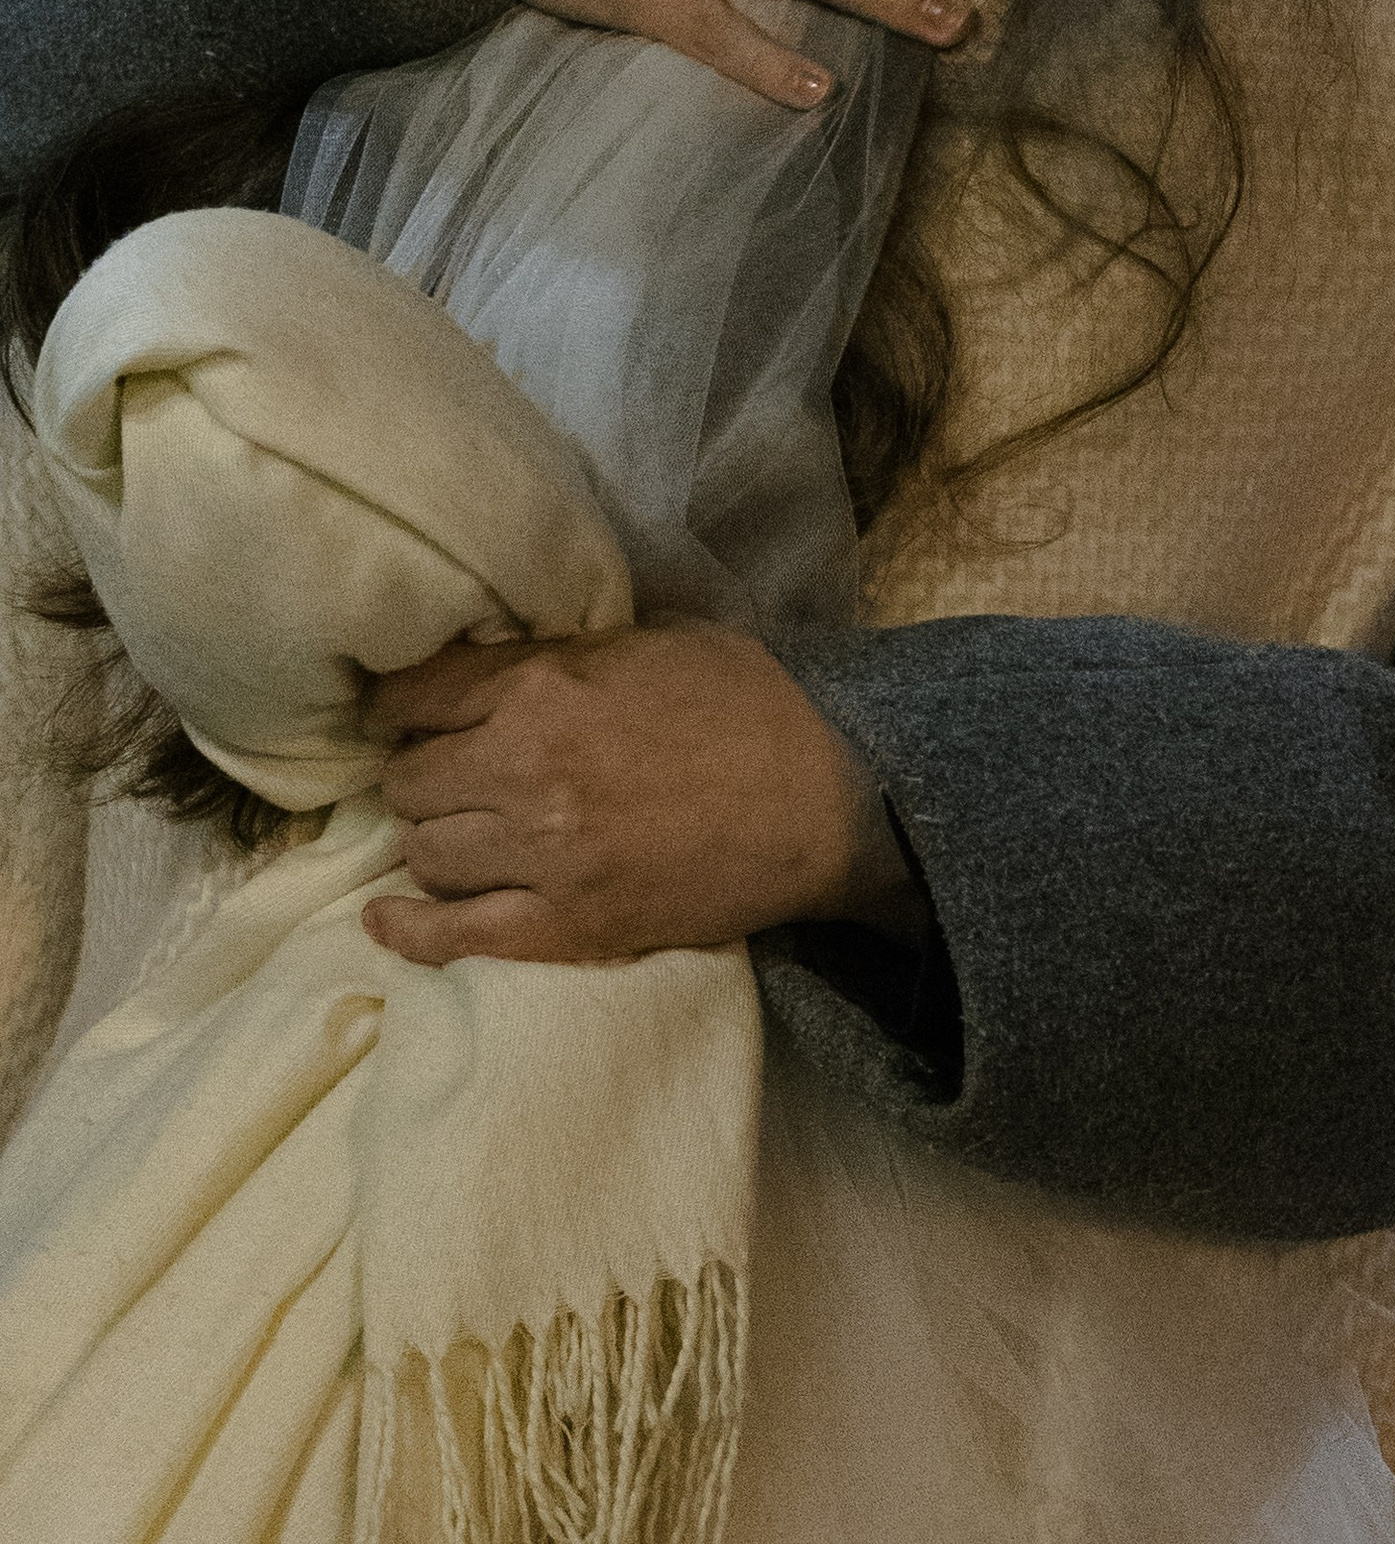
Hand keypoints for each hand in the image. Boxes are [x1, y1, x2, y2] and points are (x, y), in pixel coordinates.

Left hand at [355, 622, 925, 966]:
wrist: (826, 799)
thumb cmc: (749, 702)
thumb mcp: (653, 640)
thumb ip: (564, 651)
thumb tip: (496, 658)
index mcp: (547, 685)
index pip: (420, 693)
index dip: (399, 702)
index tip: (401, 710)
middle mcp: (526, 770)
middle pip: (410, 778)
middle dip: (419, 771)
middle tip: (445, 772)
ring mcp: (543, 857)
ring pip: (425, 852)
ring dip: (430, 838)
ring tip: (454, 828)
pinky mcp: (568, 927)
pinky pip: (455, 938)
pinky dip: (408, 931)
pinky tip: (386, 919)